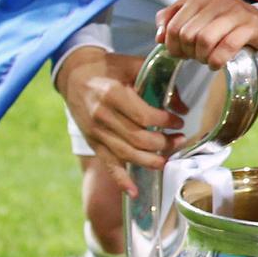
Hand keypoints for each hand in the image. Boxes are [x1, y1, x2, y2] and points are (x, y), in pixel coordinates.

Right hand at [55, 47, 184, 194]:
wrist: (75, 73)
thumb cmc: (109, 67)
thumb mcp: (134, 65)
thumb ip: (160, 82)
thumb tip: (182, 106)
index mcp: (112, 94)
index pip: (143, 116)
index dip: (165, 123)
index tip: (179, 121)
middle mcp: (102, 116)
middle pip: (137, 139)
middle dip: (163, 144)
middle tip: (180, 140)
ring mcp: (96, 133)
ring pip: (126, 155)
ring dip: (150, 161)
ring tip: (168, 159)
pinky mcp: (93, 143)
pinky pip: (108, 164)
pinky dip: (121, 180)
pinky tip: (134, 191)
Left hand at [155, 0, 257, 69]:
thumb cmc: (225, 23)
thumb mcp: (198, 16)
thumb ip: (174, 20)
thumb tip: (159, 37)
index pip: (174, 25)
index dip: (173, 45)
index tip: (182, 52)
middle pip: (187, 34)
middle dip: (188, 52)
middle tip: (196, 57)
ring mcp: (236, 11)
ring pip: (205, 40)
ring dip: (202, 57)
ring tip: (207, 59)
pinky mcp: (251, 26)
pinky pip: (227, 47)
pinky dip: (217, 60)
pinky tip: (217, 63)